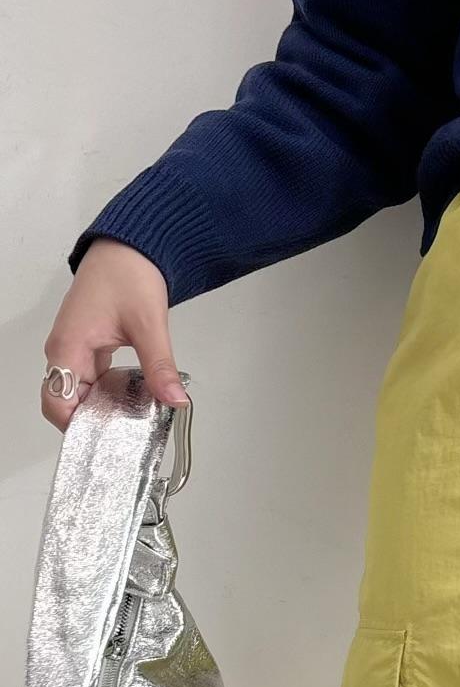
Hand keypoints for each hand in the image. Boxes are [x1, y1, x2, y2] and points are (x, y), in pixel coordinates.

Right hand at [41, 239, 188, 431]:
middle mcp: (65, 350)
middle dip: (94, 421)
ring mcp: (75, 348)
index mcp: (68, 347)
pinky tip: (134, 397)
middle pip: (67, 402)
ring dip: (104, 406)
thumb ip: (160, 366)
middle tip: (128, 434)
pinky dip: (109, 390)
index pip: (58, 403)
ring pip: (81, 391)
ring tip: (135, 419)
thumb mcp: (148, 324)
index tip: (107, 440)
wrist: (128, 245)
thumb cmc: (127, 273)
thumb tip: (174, 399)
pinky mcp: (88, 344)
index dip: (77, 427)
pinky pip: (92, 378)